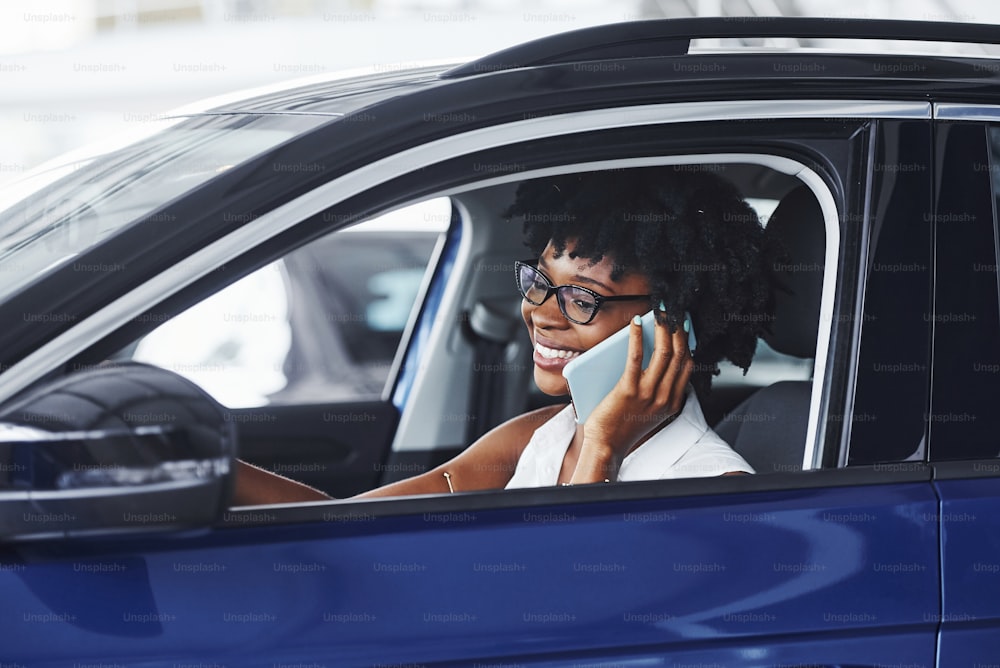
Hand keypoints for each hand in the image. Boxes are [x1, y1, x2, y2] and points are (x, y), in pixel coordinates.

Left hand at [573, 312, 692, 480]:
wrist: (606, 447)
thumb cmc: (621, 426)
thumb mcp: (649, 408)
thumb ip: (655, 388)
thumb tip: (651, 355)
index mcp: (673, 402)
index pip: (688, 365)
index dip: (687, 340)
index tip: (683, 323)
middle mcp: (665, 396)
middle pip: (679, 354)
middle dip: (678, 328)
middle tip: (672, 310)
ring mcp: (649, 393)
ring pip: (665, 352)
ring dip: (663, 327)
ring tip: (659, 312)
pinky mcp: (628, 390)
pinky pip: (637, 356)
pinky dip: (638, 336)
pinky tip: (635, 323)